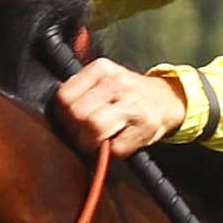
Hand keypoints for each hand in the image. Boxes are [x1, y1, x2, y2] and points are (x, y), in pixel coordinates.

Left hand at [55, 57, 187, 156]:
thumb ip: (80, 88)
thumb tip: (56, 106)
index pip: (65, 96)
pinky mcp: (145, 126)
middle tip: (83, 135)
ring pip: (94, 128)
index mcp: (101, 69)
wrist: (166, 99)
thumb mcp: (104, 79)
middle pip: (78, 114)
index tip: (70, 121)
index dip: (63, 115)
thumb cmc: (128, 94)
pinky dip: (111, 153)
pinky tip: (115, 144)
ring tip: (96, 142)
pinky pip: (115, 148)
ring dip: (90, 143)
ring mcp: (132, 104)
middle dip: (76, 131)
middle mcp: (117, 83)